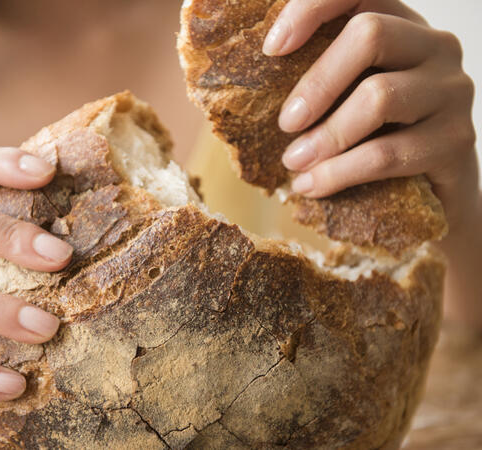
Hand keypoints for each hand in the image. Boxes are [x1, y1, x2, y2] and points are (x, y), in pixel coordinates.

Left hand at [263, 0, 477, 234]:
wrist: (432, 193)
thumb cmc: (375, 138)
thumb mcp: (347, 101)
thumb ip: (321, 82)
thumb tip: (252, 84)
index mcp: (400, 26)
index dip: (312, 8)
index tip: (272, 48)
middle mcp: (434, 46)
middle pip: (370, 34)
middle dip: (316, 83)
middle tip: (286, 123)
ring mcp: (452, 90)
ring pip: (379, 97)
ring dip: (325, 137)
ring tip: (293, 163)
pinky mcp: (456, 139)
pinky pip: (387, 153)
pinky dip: (339, 172)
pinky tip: (311, 185)